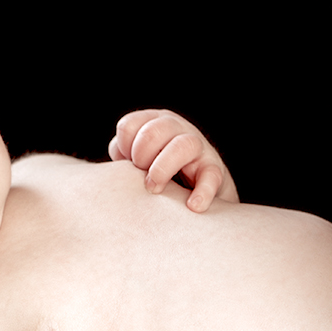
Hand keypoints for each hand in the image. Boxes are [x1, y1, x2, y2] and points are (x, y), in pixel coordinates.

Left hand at [108, 109, 238, 211]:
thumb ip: (122, 156)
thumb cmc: (155, 175)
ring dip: (163, 168)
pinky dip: (202, 191)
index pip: (129, 125)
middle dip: (142, 155)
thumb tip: (117, 163)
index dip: (123, 148)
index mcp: (151, 124)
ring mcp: (198, 148)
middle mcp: (176, 129)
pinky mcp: (214, 170)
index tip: (128, 165)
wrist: (195, 194)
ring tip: (155, 189)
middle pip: (155, 130)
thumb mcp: (135, 162)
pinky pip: (211, 175)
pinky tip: (192, 206)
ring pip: (184, 145)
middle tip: (142, 179)